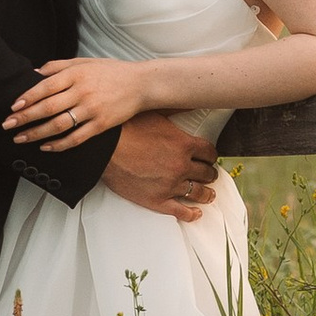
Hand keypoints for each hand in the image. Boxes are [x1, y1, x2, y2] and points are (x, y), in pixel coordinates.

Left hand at [5, 56, 144, 147]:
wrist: (141, 84)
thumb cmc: (110, 72)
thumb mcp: (84, 62)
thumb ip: (58, 66)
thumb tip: (33, 74)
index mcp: (76, 74)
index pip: (46, 87)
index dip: (27, 97)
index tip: (13, 107)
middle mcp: (82, 92)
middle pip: (48, 107)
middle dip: (25, 118)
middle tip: (8, 125)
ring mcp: (92, 110)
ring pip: (59, 125)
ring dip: (37, 133)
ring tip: (21, 138)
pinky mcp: (101, 125)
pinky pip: (77, 138)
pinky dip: (60, 144)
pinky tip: (46, 147)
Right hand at [101, 115, 218, 217]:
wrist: (104, 148)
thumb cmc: (125, 129)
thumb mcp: (155, 113)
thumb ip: (176, 109)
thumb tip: (189, 102)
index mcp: (183, 144)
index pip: (209, 152)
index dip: (211, 155)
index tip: (210, 157)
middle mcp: (181, 166)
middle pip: (206, 173)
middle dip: (209, 172)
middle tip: (209, 173)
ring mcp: (170, 185)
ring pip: (198, 192)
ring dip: (206, 193)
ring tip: (208, 194)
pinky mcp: (156, 200)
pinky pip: (180, 211)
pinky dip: (191, 213)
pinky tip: (196, 212)